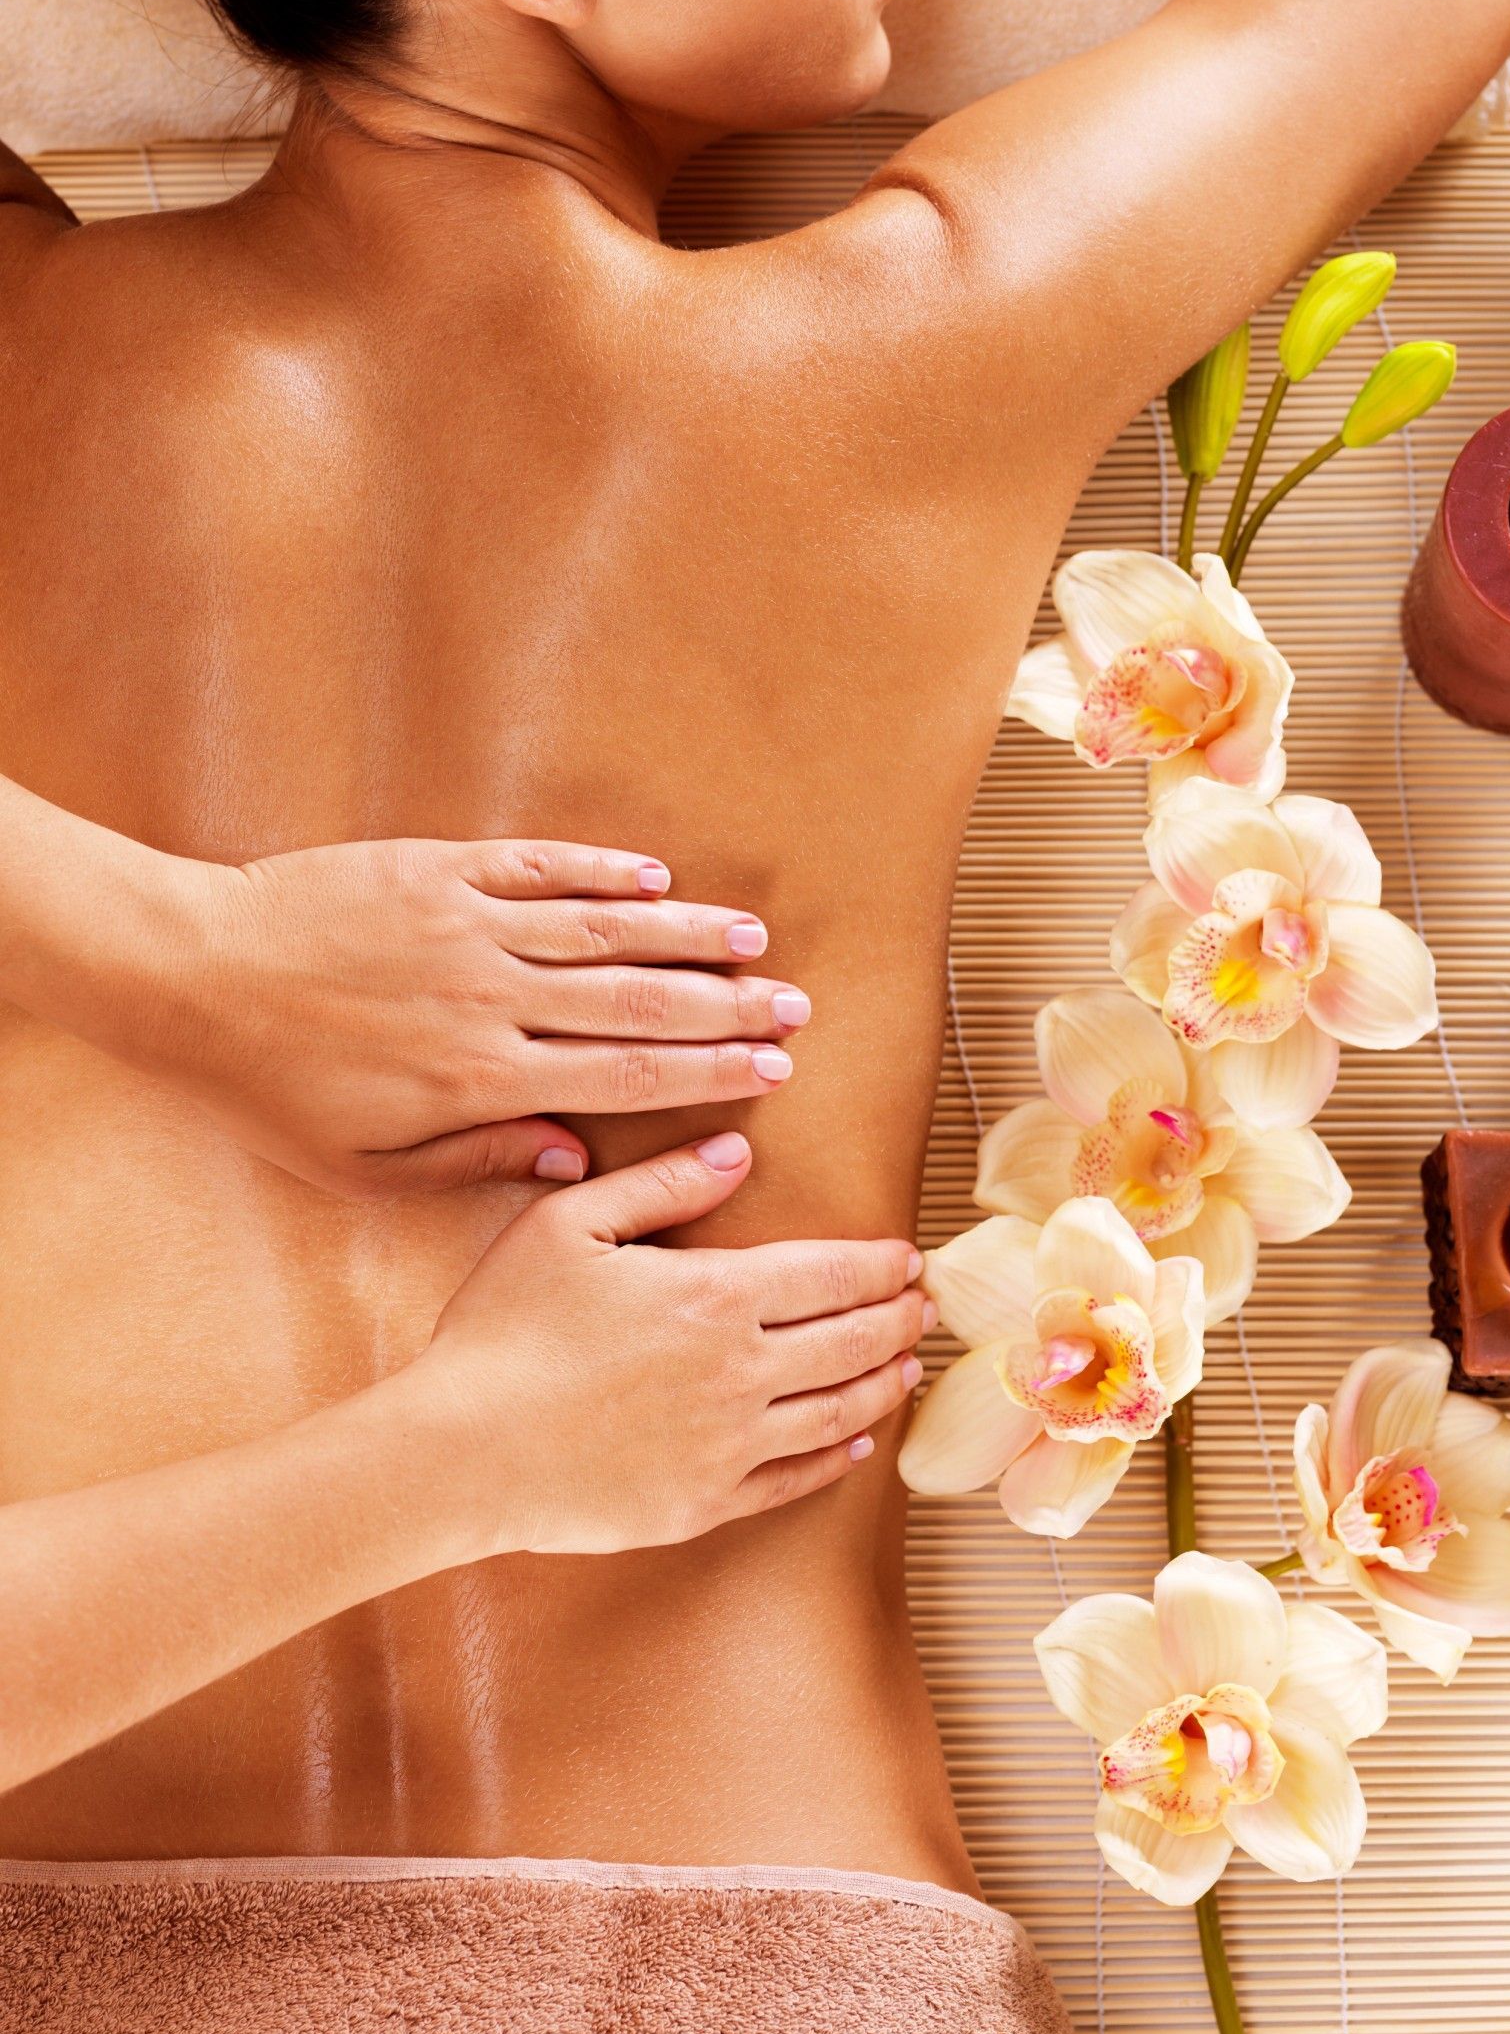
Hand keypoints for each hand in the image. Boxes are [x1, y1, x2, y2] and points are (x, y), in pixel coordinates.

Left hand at [114, 836, 809, 1196]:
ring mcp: (468, 925)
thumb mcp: (360, 1166)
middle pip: (637, 999)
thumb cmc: (268, 1086)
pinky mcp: (438, 870)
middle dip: (726, 1006)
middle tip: (793, 1009)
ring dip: (686, 933)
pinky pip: (539, 867)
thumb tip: (570, 1158)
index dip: (706, 1073)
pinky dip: (601, 871)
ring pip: (603, 928)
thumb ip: (473, 1161)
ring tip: (753, 940)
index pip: (621, 1075)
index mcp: (478, 1077)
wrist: (191, 976)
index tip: (769, 1071)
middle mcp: (490, 997)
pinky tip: (655, 879)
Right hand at [416, 1134, 928, 1552]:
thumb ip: (661, 1183)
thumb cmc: (502, 1328)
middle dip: (898, 1319)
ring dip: (883, 1383)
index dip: (879, 1265)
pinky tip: (855, 1444)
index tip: (908, 1258)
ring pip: (836, 1412)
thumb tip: (736, 1152)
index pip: (830, 1274)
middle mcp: (739, 1372)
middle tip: (924, 1307)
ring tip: (907, 1366)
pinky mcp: (703, 1504)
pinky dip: (836, 1458)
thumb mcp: (570, 1224)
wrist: (458, 1451)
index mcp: (714, 1296)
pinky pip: (792, 1480)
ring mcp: (727, 1446)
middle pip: (850, 1341)